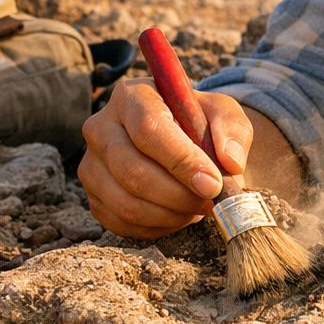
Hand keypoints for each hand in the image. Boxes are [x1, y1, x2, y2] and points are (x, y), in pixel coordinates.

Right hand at [77, 77, 251, 238]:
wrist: (181, 143)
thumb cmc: (199, 123)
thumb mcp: (223, 113)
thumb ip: (232, 130)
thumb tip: (230, 160)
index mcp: (131, 96)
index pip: (148, 129)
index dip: (182, 160)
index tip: (213, 183)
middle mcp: (101, 128)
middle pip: (132, 170)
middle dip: (179, 195)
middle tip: (211, 201)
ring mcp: (91, 165)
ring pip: (126, 202)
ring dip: (171, 214)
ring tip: (198, 207)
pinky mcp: (94, 197)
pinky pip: (122, 223)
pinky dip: (157, 226)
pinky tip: (179, 214)